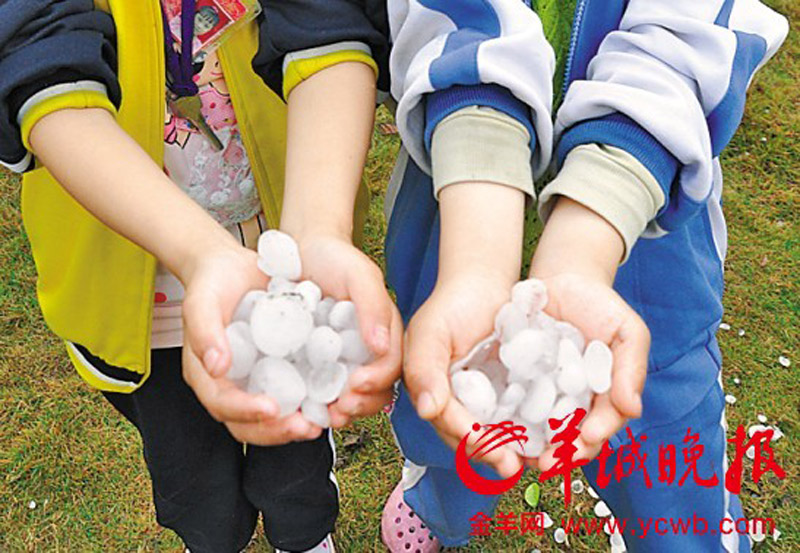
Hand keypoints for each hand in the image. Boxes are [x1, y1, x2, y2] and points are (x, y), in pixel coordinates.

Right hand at [180, 242, 322, 444]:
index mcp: (207, 373)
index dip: (245, 411)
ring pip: (270, 417)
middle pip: (247, 423)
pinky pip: (290, 394)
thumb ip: (205, 332)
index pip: (222, 404)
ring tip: (319, 421)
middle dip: (275, 430)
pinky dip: (307, 403)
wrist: (232, 268)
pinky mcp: (277, 371)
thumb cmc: (212, 284)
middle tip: (304, 426)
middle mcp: (230, 384)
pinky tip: (328, 399)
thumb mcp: (203, 301)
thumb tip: (218, 367)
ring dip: (294, 425)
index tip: (271, 408)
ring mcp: (254, 380)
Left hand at [295, 233, 402, 426]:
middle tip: (339, 408)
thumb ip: (374, 305)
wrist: (297, 254)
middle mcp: (367, 351)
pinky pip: (320, 391)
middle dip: (360, 404)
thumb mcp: (359, 274)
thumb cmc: (333, 259)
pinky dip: (315, 405)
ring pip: (351, 397)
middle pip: (376, 390)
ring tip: (323, 416)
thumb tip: (381, 345)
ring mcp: (341, 360)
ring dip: (340, 411)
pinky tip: (303, 409)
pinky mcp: (315, 365)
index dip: (378, 381)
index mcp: (384, 333)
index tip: (357, 385)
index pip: (391, 366)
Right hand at [403, 271, 524, 478]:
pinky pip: (517, 415)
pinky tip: (547, 437)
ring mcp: (482, 398)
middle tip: (512, 467)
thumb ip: (423, 369)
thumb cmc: (451, 303)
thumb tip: (427, 410)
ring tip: (533, 462)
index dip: (465, 437)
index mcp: (431, 392)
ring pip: (496, 432)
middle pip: (471, 436)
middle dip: (491, 453)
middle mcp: (455, 401)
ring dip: (513, 450)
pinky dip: (530, 429)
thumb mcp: (430, 332)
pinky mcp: (508, 391)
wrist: (484, 281)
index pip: (447, 422)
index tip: (486, 448)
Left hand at [530, 197, 649, 469]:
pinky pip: (513, 407)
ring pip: (538, 431)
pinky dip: (508, 421)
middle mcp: (573, 403)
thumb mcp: (627, 332)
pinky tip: (499, 429)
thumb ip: (631, 369)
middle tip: (546, 462)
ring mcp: (545, 395)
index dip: (593, 437)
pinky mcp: (519, 383)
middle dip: (559, 454)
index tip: (585, 440)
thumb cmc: (601, 307)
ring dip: (530, 447)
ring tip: (521, 456)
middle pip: (567, 439)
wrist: (563, 279)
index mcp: (603, 399)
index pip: (600, 426)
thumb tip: (632, 410)